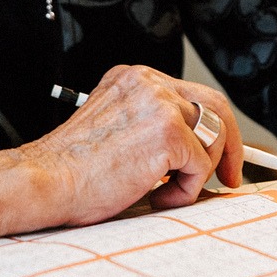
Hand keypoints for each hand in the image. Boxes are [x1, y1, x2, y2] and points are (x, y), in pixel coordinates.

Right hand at [23, 65, 243, 225]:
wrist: (45, 181)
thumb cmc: (71, 169)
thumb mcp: (115, 129)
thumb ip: (149, 126)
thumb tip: (194, 150)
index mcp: (134, 79)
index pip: (192, 95)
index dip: (213, 128)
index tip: (221, 155)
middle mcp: (149, 83)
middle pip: (215, 106)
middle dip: (230, 146)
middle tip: (229, 177)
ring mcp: (159, 105)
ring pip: (213, 138)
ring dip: (197, 173)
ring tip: (162, 191)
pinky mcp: (167, 133)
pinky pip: (201, 167)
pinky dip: (185, 191)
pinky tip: (156, 196)